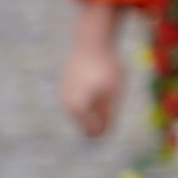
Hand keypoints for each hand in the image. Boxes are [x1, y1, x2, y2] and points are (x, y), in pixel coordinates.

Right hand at [62, 0, 123, 136]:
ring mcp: (63, 95)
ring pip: (85, 110)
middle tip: (108, 92)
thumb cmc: (106, 68)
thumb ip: (109, 116)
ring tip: (101, 83)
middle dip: (102, 114)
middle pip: (89, 121)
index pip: (94, 132)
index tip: (115, 107)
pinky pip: (82, 99)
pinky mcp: (65, 86)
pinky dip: (91, 94)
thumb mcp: (114, 94)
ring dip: (97, 104)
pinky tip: (95, 78)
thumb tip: (102, 135)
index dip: (109, 124)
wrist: (92, 42)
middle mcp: (66, 105)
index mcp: (77, 109)